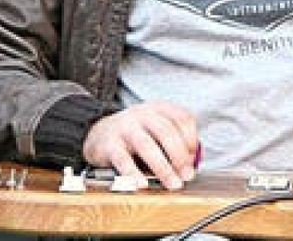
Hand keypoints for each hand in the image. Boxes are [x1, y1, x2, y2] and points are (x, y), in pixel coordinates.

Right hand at [82, 101, 198, 190]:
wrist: (99, 134)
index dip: (191, 138)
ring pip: (147, 145)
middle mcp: (142, 114)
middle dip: (180, 156)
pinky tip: (142, 184)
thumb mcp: (156, 130)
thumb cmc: (134, 135)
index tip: (194, 157)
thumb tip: (193, 161)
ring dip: (163, 167)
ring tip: (172, 183)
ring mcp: (125, 127)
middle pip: (166, 131)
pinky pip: (123, 159)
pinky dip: (133, 173)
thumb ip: (175, 141)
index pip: (181, 118)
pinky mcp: (110, 144)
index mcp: (158, 108)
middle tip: (186, 175)